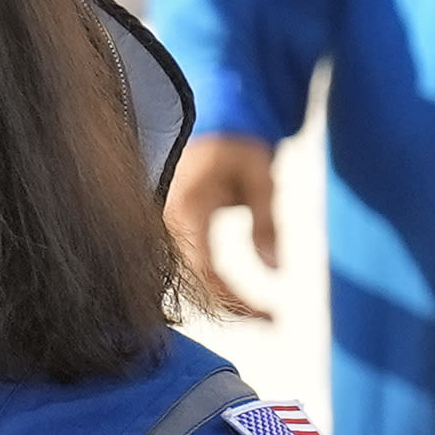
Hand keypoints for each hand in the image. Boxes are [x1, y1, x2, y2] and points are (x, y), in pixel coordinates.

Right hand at [167, 131, 282, 320]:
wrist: (207, 113)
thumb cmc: (234, 140)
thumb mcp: (260, 177)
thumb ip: (266, 224)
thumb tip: (274, 271)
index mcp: (185, 212)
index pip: (209, 274)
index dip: (239, 301)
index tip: (273, 317)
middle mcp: (164, 226)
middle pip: (193, 286)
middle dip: (231, 309)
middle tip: (270, 321)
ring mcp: (161, 228)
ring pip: (185, 280)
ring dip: (220, 299)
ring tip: (257, 310)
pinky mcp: (166, 228)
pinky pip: (183, 266)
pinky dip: (207, 284)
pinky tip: (231, 291)